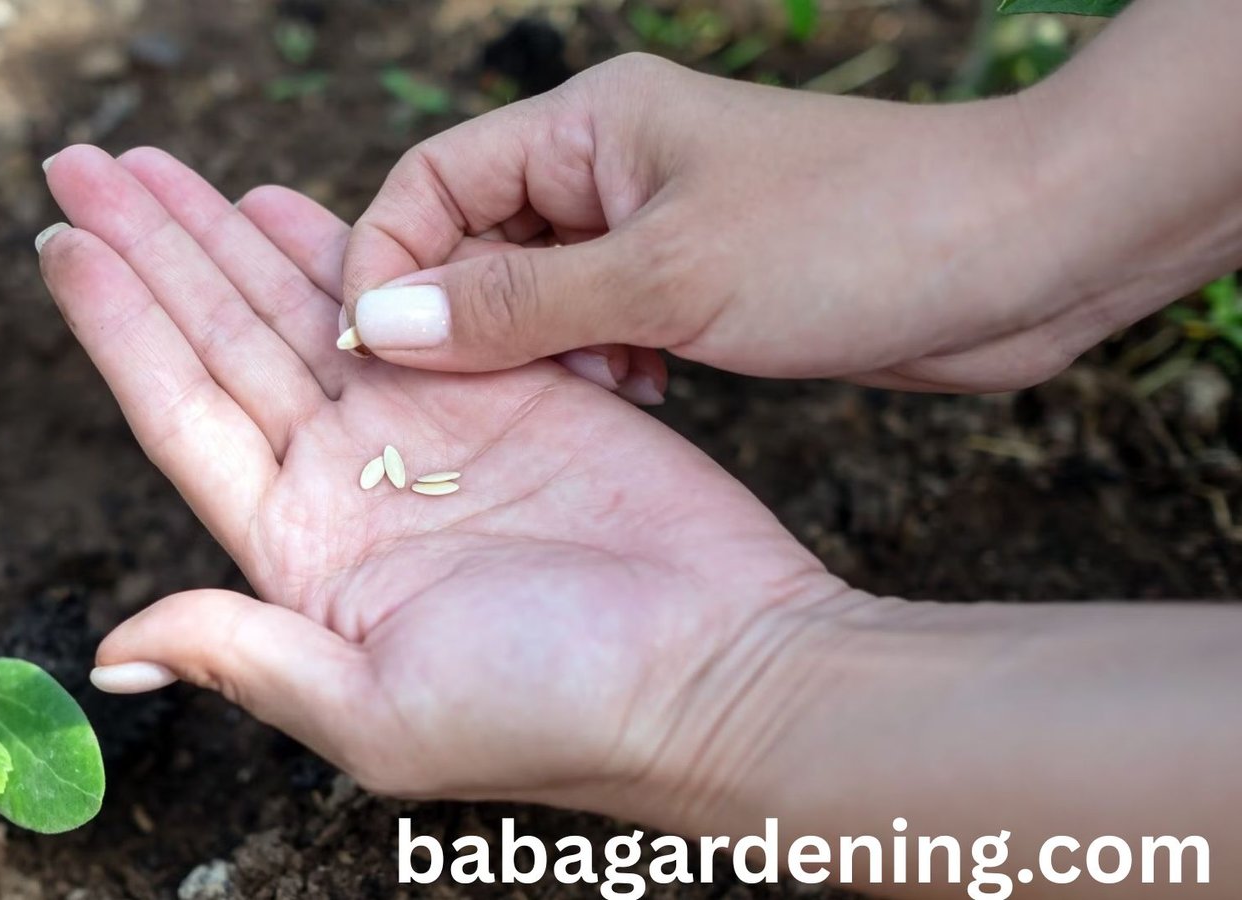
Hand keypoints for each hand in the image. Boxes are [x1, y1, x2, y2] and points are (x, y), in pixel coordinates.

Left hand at [36, 145, 846, 815]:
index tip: (58, 241)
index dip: (115, 326)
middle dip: (154, 251)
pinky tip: (286, 202)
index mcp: (301, 553)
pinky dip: (347, 246)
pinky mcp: (509, 383)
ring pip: (302, 307)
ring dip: (228, 235)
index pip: (180, 415)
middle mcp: (348, 481)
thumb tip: (114, 648)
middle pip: (224, 341)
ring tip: (155, 168)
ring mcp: (427, 426)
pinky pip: (410, 296)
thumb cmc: (555, 711)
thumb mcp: (377, 713)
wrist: (717, 671)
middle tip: (85, 163)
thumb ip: (244, 658)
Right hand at [340, 53, 1172, 392]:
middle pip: (474, 240)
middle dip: (469, 321)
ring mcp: (654, 223)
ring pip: (537, 294)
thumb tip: (380, 322)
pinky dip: (603, 364)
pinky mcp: (696, 280)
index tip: (378, 354)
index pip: (430, 180)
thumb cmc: (852, 235)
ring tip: (606, 386)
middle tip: (489, 397)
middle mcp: (608, 165)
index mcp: (586, 125)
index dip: (388, 263)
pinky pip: (601, 324)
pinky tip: (647, 393)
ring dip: (542, 352)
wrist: (1021, 254)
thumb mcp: (665, 277)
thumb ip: (514, 304)